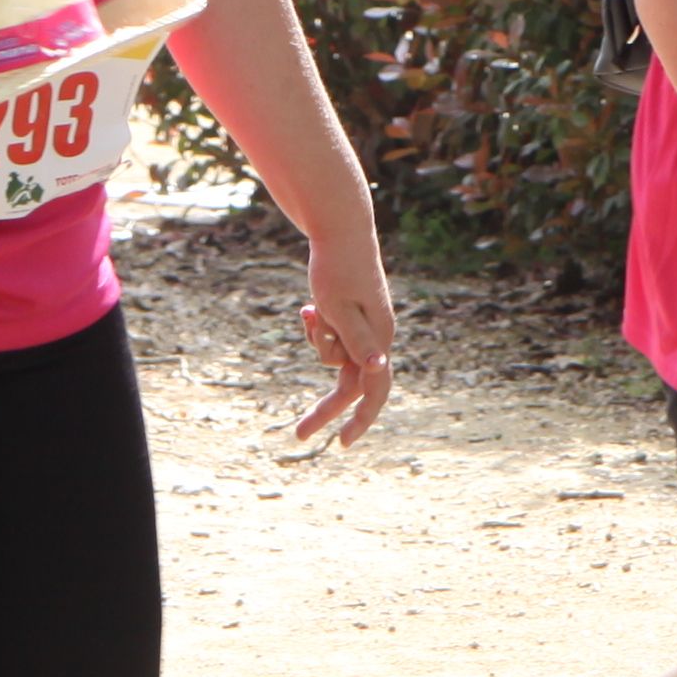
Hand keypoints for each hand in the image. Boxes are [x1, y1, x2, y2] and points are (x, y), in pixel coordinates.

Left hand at [289, 227, 398, 445]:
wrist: (340, 232)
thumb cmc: (337, 269)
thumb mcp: (339, 308)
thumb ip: (356, 340)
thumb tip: (378, 369)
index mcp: (378, 339)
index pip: (374, 391)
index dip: (360, 420)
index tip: (342, 444)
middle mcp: (376, 338)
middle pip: (349, 384)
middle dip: (325, 407)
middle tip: (298, 434)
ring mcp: (365, 328)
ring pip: (334, 357)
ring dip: (317, 341)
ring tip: (313, 308)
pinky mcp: (352, 318)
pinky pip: (329, 338)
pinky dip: (316, 329)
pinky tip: (308, 307)